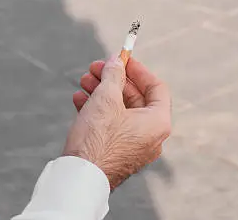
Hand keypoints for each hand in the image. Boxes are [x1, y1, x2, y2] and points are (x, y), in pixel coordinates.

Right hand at [63, 56, 170, 189]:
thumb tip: (116, 61)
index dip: (138, 70)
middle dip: (113, 80)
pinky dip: (97, 110)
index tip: (122, 59)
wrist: (80, 178)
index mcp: (157, 123)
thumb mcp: (106, 98)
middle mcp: (150, 136)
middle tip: (95, 68)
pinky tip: (79, 100)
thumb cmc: (97, 139)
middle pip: (135, 98)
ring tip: (84, 82)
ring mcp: (133, 147)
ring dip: (101, 92)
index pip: (156, 87)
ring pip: (120, 111)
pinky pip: (111, 125)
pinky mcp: (116, 153)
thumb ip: (113, 75)